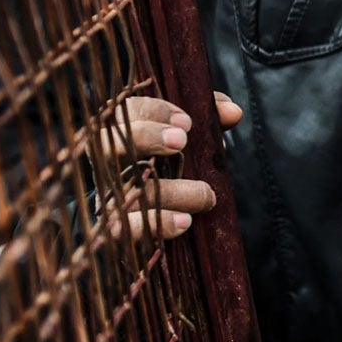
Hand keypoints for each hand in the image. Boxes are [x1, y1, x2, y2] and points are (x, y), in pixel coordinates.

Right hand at [103, 91, 243, 238]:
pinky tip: (184, 222)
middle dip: (146, 137)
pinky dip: (156, 225)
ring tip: (206, 194)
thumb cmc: (172, 162)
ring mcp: (108, 196)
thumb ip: (209, 121)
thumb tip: (232, 112)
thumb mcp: (191, 138)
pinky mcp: (116, 228)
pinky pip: (124, 229)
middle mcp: (109, 163)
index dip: (154, 112)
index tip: (186, 122)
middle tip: (181, 140)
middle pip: (111, 145)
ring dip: (171, 191)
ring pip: (127, 190)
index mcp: (122, 131)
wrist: (146, 213)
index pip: (128, 112)